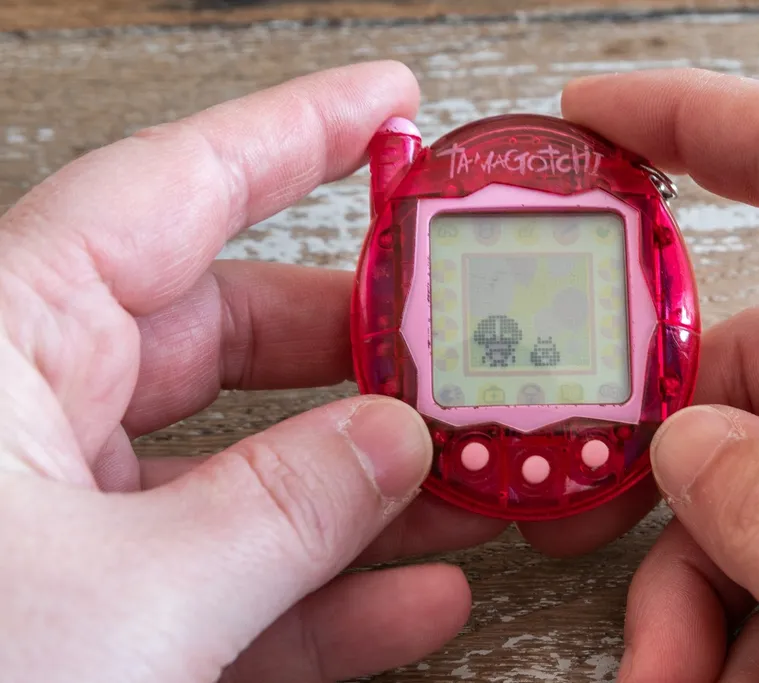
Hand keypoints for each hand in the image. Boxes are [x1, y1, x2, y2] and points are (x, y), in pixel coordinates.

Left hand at [0, 61, 519, 682]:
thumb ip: (280, 513)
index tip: (388, 105)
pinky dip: (323, 592)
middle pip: (229, 330)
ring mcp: (63, 517)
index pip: (172, 190)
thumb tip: (394, 445)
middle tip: (456, 339)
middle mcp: (30, 412)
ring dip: (367, 482)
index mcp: (2, 347)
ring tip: (469, 481)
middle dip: (359, 342)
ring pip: (242, 462)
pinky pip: (227, 575)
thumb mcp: (124, 604)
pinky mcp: (91, 608)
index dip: (293, 134)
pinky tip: (411, 598)